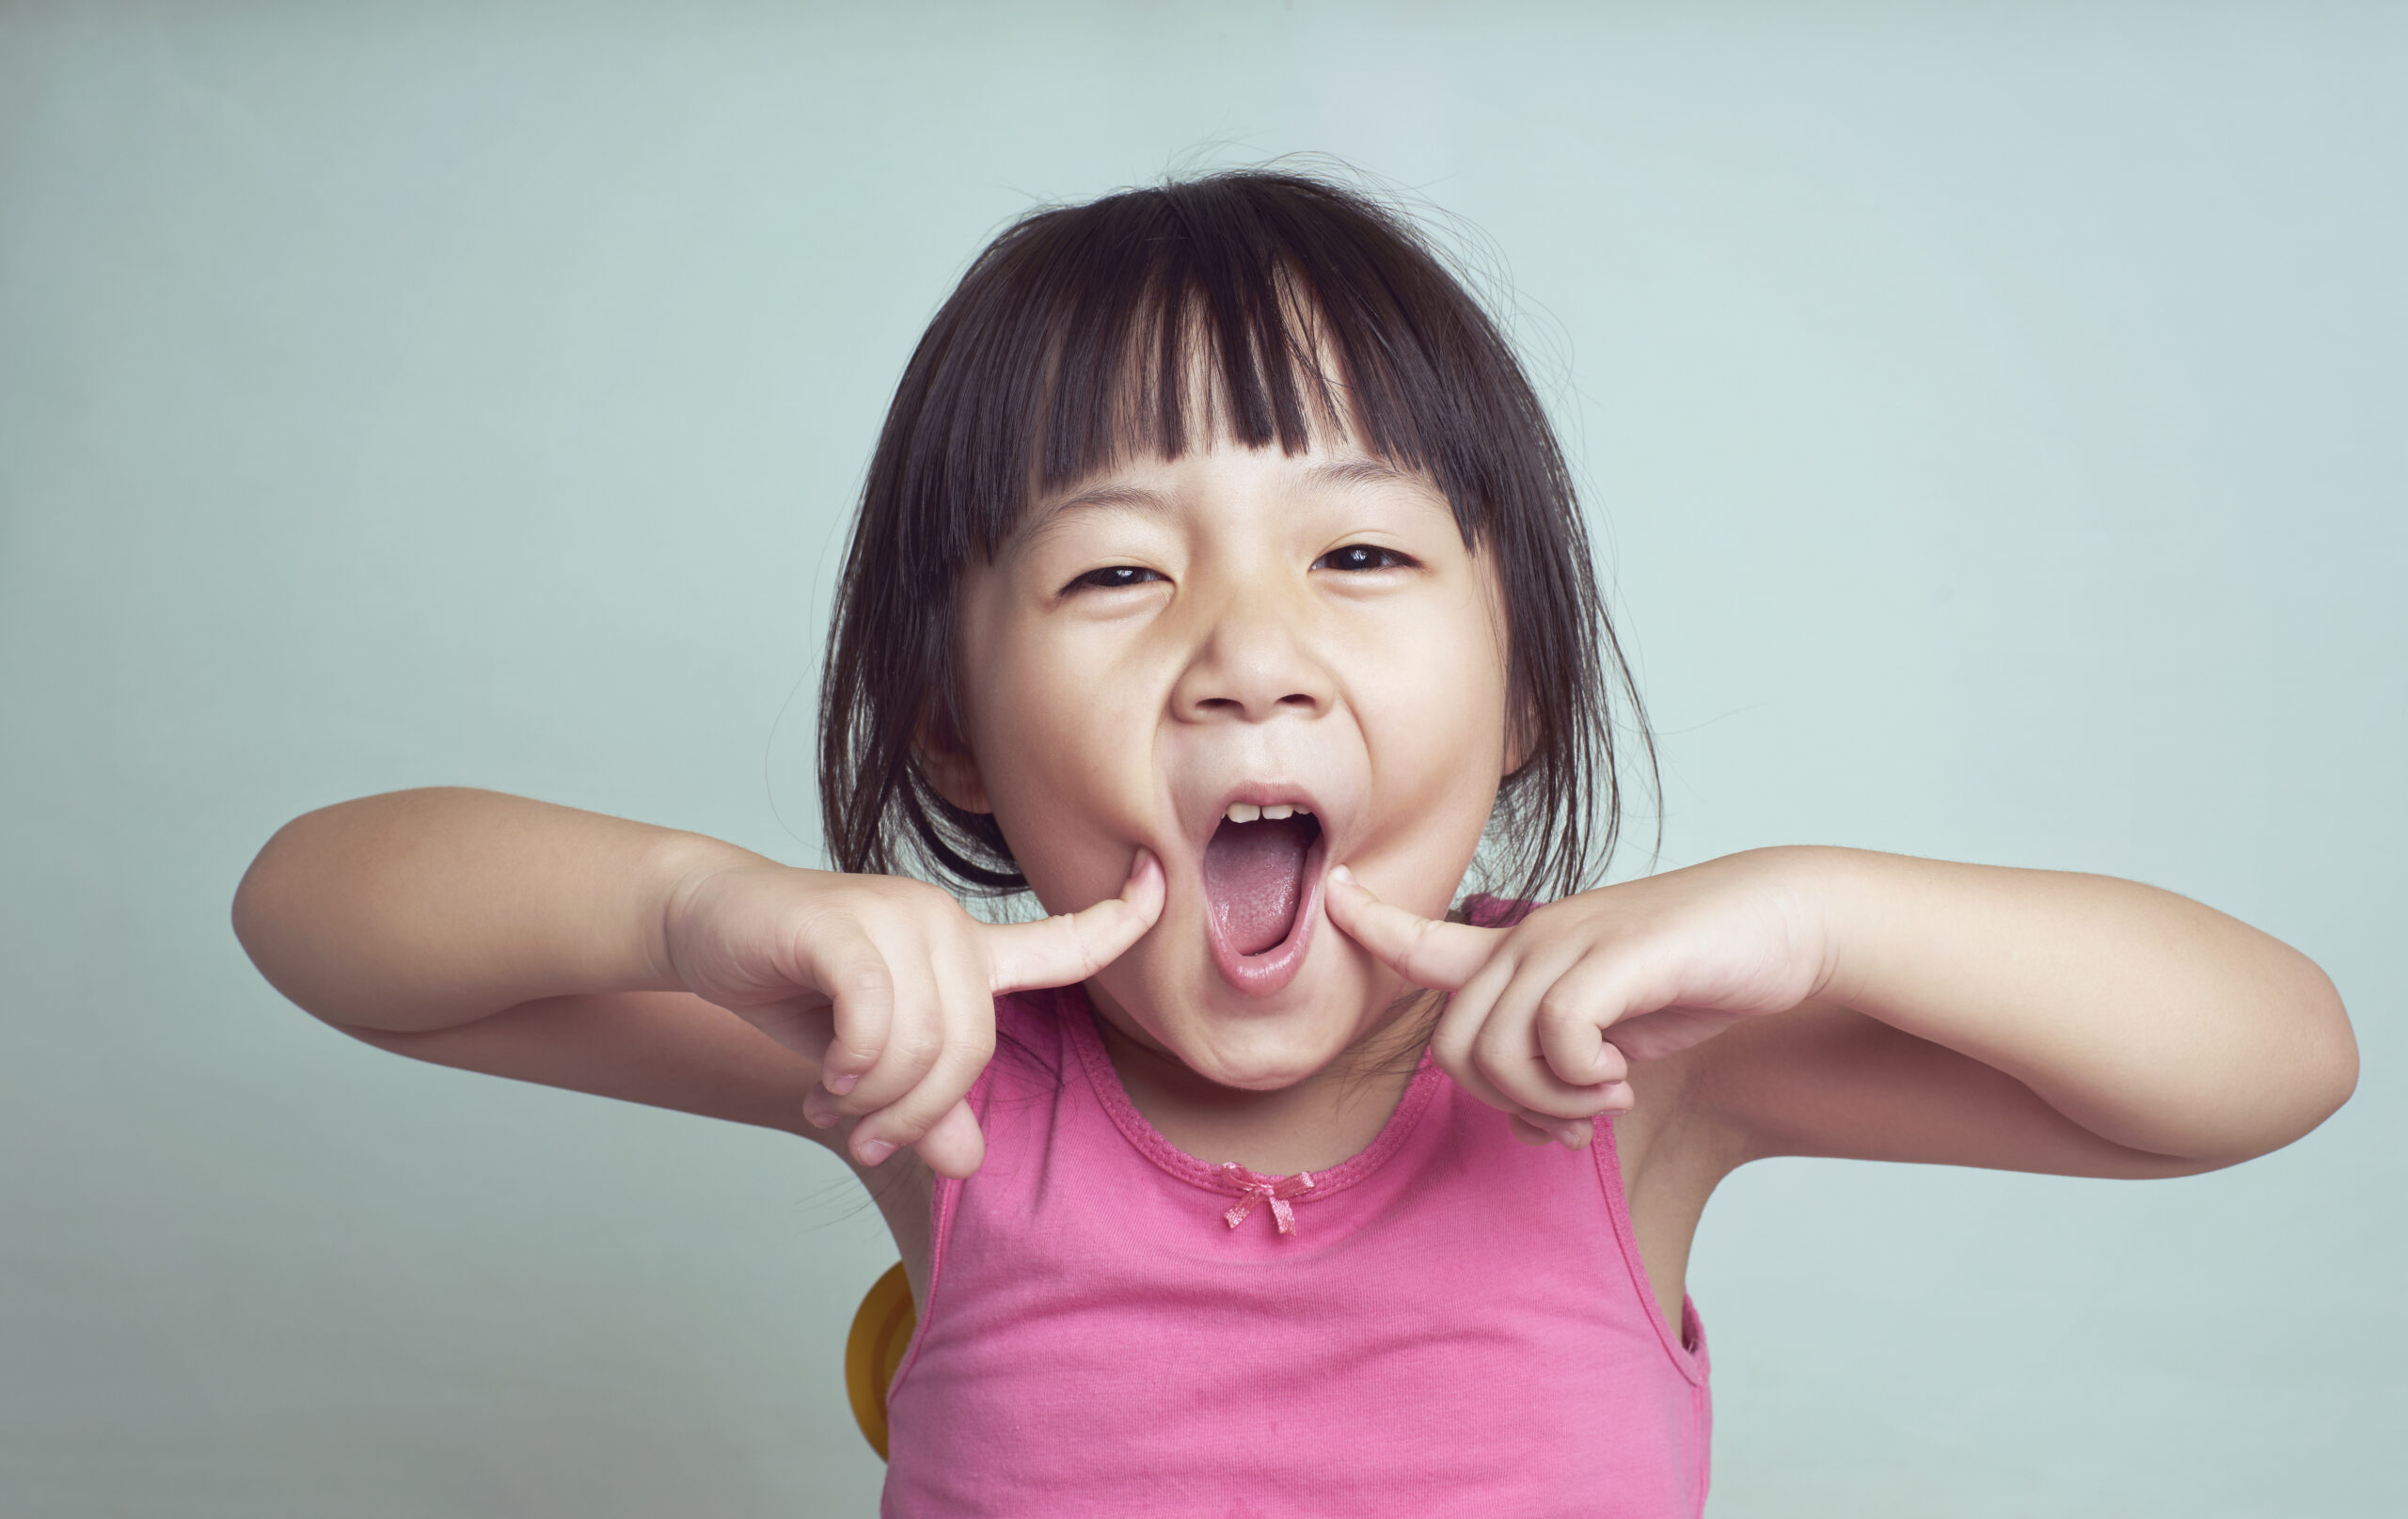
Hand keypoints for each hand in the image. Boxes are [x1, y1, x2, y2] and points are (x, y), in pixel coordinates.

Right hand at [661, 852, 1163, 1176]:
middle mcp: (943, 923)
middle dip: (920, 1111)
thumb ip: (925, 1103)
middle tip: (870, 1139)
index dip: (1122, 917)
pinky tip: (825, 1077)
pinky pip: (877, 1015)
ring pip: (923, 1041)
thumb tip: (970, 1162)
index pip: (1066, 940)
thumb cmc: (797, 986)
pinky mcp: (844, 922)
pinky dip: (852, 1064)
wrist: (707, 925)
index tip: (1162, 876)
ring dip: (876, 1099)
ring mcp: (895, 914)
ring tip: (835, 1108)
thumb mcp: (868, 1060)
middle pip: (974, 1045)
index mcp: (967, 950)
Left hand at [1323, 851, 1825, 1149]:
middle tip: (1573, 1116)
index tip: (1331, 890)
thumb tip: (1531, 1130)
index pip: (1424, 938)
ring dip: (1547, 1100)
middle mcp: (1530, 939)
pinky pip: (1553, 1037)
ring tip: (1604, 1099)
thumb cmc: (1693, 975)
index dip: (1371, 923)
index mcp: (1524, 950)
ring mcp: (1567, 943)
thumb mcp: (1613, 1028)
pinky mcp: (1611, 957)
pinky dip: (1581, 1080)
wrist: (1780, 926)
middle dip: (1505, 1103)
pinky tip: (1621, 1081)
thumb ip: (1560, 1070)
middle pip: (1451, 1046)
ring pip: (1493, 1049)